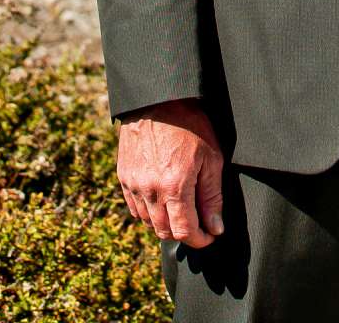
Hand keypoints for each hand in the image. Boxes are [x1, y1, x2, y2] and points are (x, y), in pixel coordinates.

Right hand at [116, 98, 225, 248]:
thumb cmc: (190, 125)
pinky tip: (161, 201)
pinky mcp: (123, 176)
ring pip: (148, 222)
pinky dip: (148, 212)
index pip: (184, 231)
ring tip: (180, 210)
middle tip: (197, 224)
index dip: (200, 240)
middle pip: (165, 231)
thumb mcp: (211, 158)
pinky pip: (134, 207)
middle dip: (184, 233)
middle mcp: (150, 190)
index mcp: (175, 186)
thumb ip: (212, 197)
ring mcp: (134, 184)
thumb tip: (215, 228)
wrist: (157, 99)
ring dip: (165, 223)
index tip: (209, 235)